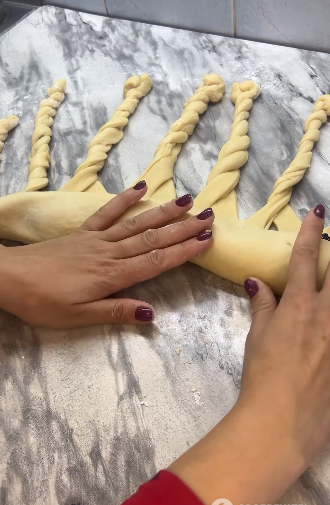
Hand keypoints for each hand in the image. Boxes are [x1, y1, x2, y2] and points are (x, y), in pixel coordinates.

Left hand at [0, 181, 213, 327]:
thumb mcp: (79, 316)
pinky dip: (124, 199)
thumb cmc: (43, 302)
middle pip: (152, 239)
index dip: (183, 251)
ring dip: (163, 212)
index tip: (206, 240)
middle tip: (209, 217)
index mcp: (111, 275)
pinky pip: (107, 213)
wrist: (8, 277)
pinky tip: (140, 188)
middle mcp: (110, 253)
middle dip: (182, 229)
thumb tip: (151, 313)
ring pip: (136, 224)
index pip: (156, 262)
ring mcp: (96, 239)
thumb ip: (116, 311)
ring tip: (187, 200)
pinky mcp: (83, 232)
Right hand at [169, 205, 329, 504]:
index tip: (316, 213)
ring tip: (325, 295)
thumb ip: (262, 306)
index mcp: (299, 306)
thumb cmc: (263, 376)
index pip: (305, 259)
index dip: (309, 232)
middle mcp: (327, 314)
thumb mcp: (257, 338)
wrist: (281, 421)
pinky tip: (325, 328)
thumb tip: (256, 282)